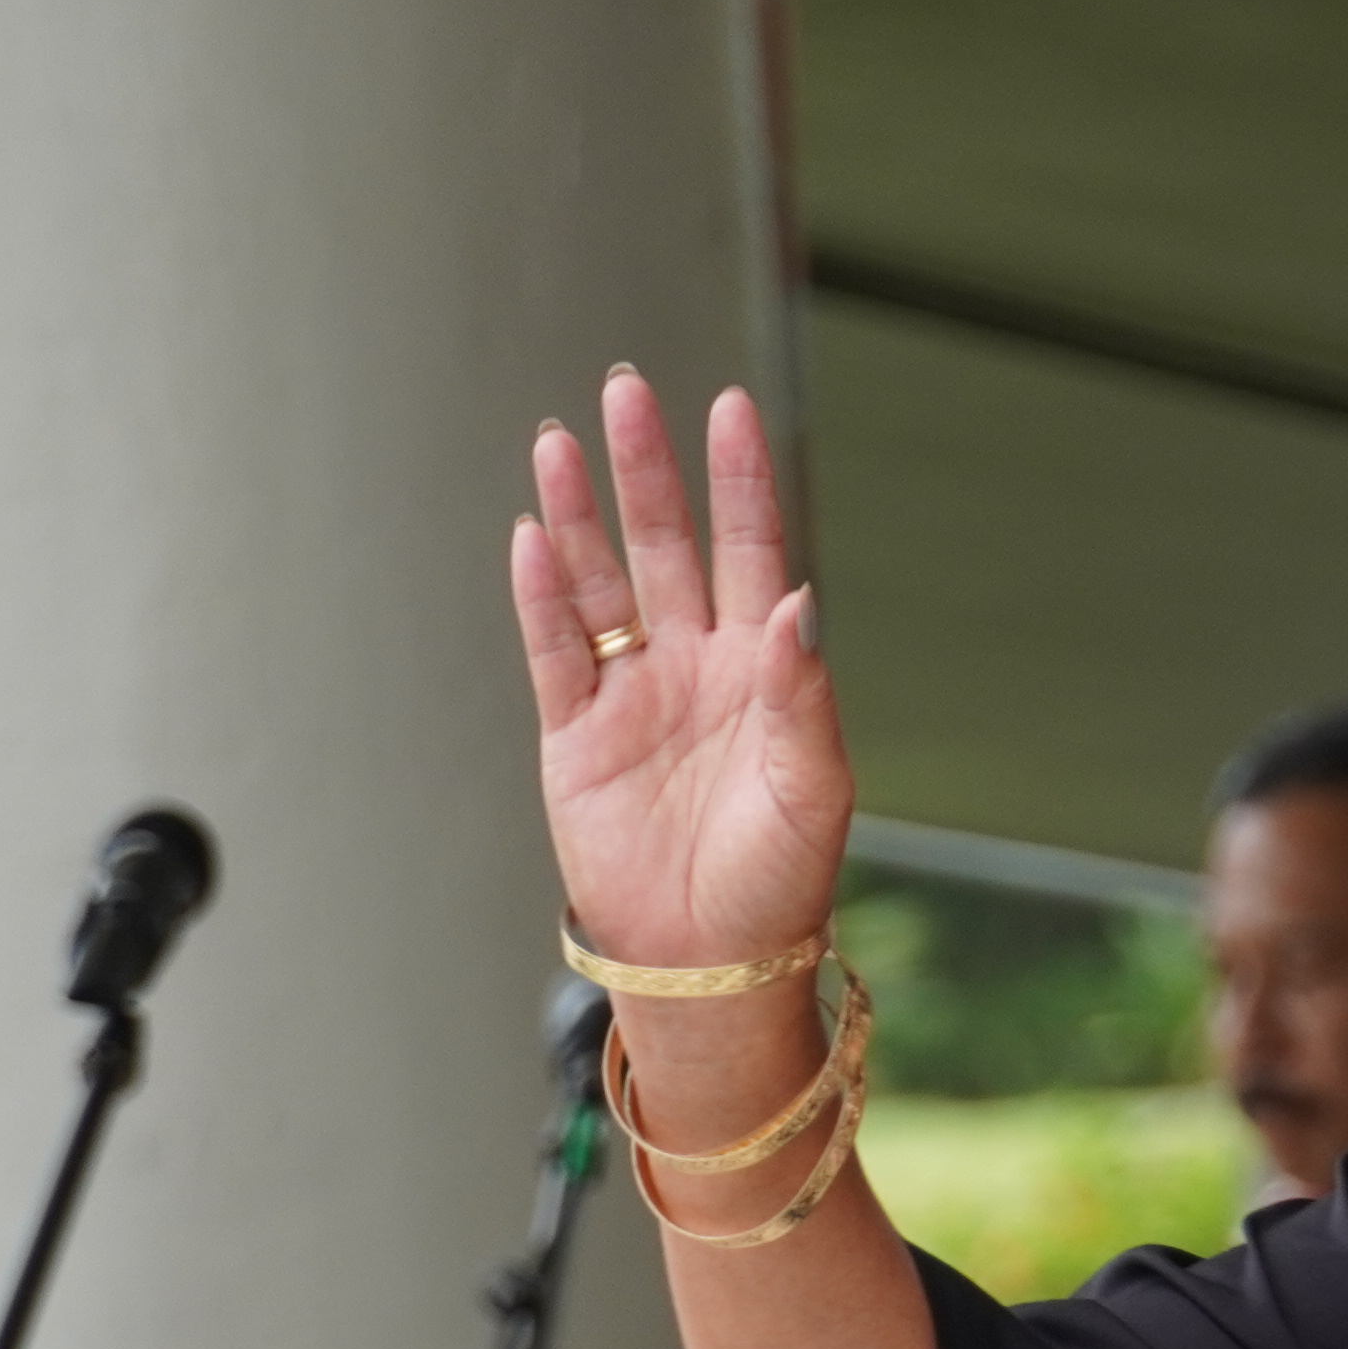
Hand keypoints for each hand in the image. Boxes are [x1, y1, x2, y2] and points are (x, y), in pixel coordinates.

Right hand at [511, 372, 851, 983]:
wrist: (710, 959)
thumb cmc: (780, 883)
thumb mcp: (813, 788)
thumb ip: (804, 695)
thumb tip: (799, 602)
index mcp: (764, 672)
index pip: (752, 552)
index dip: (739, 481)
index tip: (730, 406)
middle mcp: (695, 667)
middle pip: (665, 546)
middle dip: (647, 470)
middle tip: (626, 389)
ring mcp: (632, 697)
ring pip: (600, 584)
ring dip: (581, 513)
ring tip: (559, 440)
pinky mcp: (574, 737)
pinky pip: (553, 652)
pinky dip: (542, 596)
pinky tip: (534, 536)